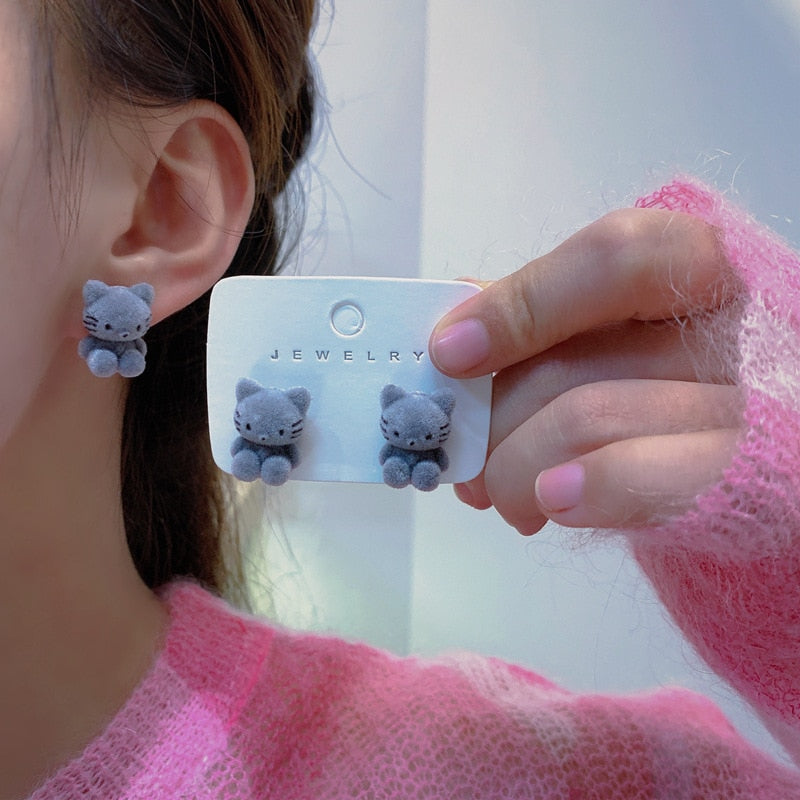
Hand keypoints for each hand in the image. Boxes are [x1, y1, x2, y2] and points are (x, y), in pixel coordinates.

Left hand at [429, 208, 743, 534]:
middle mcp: (724, 328)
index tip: (449, 351)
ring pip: (588, 421)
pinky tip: (548, 501)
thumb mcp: (597, 331)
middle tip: (458, 448)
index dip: (520, 305)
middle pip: (573, 362)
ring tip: (494, 491)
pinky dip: (579, 490)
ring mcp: (736, 407)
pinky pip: (638, 481)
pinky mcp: (731, 481)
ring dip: (512, 469)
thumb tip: (459, 307)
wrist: (719, 461)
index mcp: (690, 270)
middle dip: (490, 419)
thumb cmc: (645, 383)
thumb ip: (534, 311)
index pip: (612, 260)